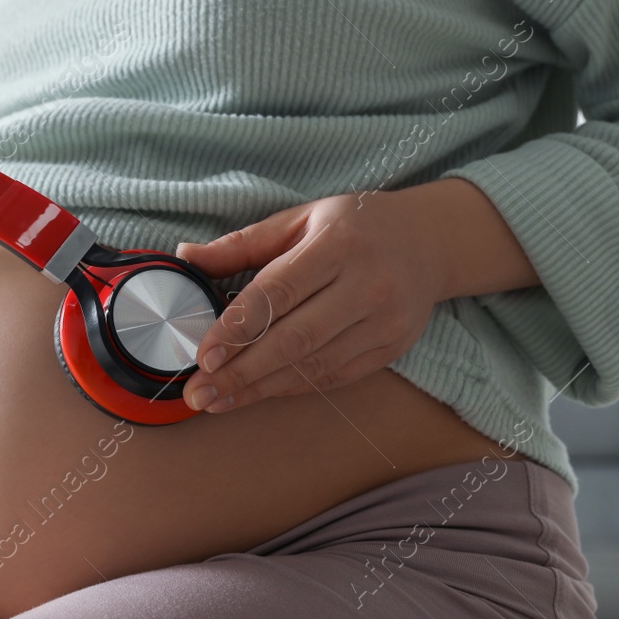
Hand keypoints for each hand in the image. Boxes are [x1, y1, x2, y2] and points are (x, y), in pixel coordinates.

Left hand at [175, 178, 535, 412]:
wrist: (430, 240)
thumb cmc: (355, 225)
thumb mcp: (300, 218)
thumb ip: (243, 244)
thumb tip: (187, 256)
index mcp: (339, 244)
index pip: (280, 292)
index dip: (239, 327)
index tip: (204, 354)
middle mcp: (367, 285)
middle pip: (295, 338)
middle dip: (242, 371)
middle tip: (199, 391)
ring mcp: (384, 322)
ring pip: (314, 365)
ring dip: (260, 388)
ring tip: (217, 401)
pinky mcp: (391, 348)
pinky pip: (334, 376)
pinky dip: (291, 387)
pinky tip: (257, 394)